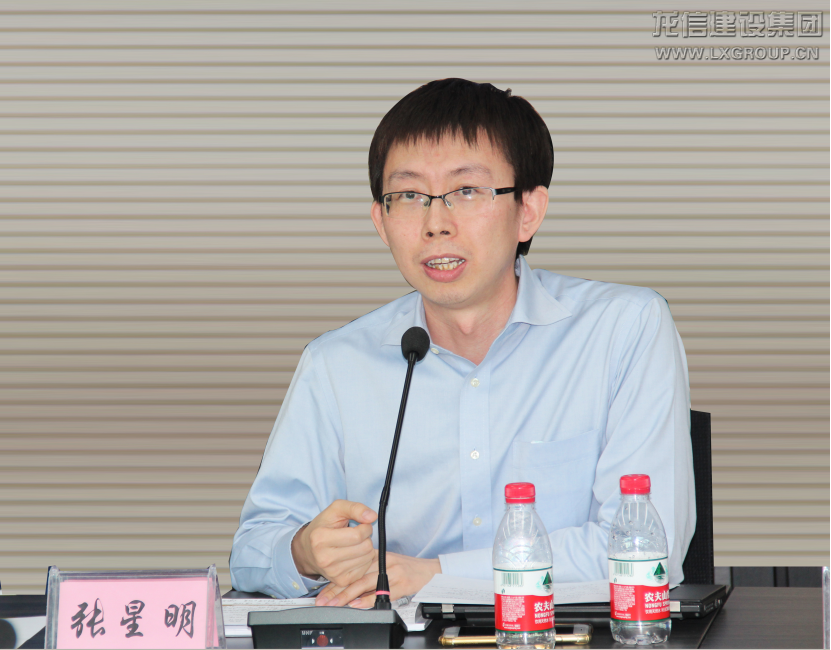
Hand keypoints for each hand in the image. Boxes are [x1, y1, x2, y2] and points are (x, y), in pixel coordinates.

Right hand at [291, 500, 376, 588]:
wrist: (308, 551)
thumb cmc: (323, 526)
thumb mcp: (336, 509)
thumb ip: (355, 508)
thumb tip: (372, 516)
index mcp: (320, 539)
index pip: (357, 535)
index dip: (365, 527)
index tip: (362, 524)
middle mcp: (325, 558)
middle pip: (364, 547)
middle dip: (366, 538)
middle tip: (357, 535)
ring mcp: (333, 572)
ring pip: (367, 558)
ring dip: (366, 548)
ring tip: (354, 544)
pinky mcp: (341, 581)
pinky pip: (365, 568)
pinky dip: (364, 559)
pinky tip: (354, 554)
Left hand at [315, 551, 440, 607]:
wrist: (431, 572)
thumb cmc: (407, 570)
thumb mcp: (386, 565)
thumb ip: (368, 572)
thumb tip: (348, 590)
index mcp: (376, 556)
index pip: (350, 567)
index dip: (334, 580)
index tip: (322, 592)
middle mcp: (381, 562)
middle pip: (354, 575)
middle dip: (336, 589)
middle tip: (322, 600)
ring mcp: (391, 573)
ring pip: (364, 583)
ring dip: (347, 595)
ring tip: (335, 603)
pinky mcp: (400, 584)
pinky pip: (381, 592)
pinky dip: (368, 599)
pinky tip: (357, 604)